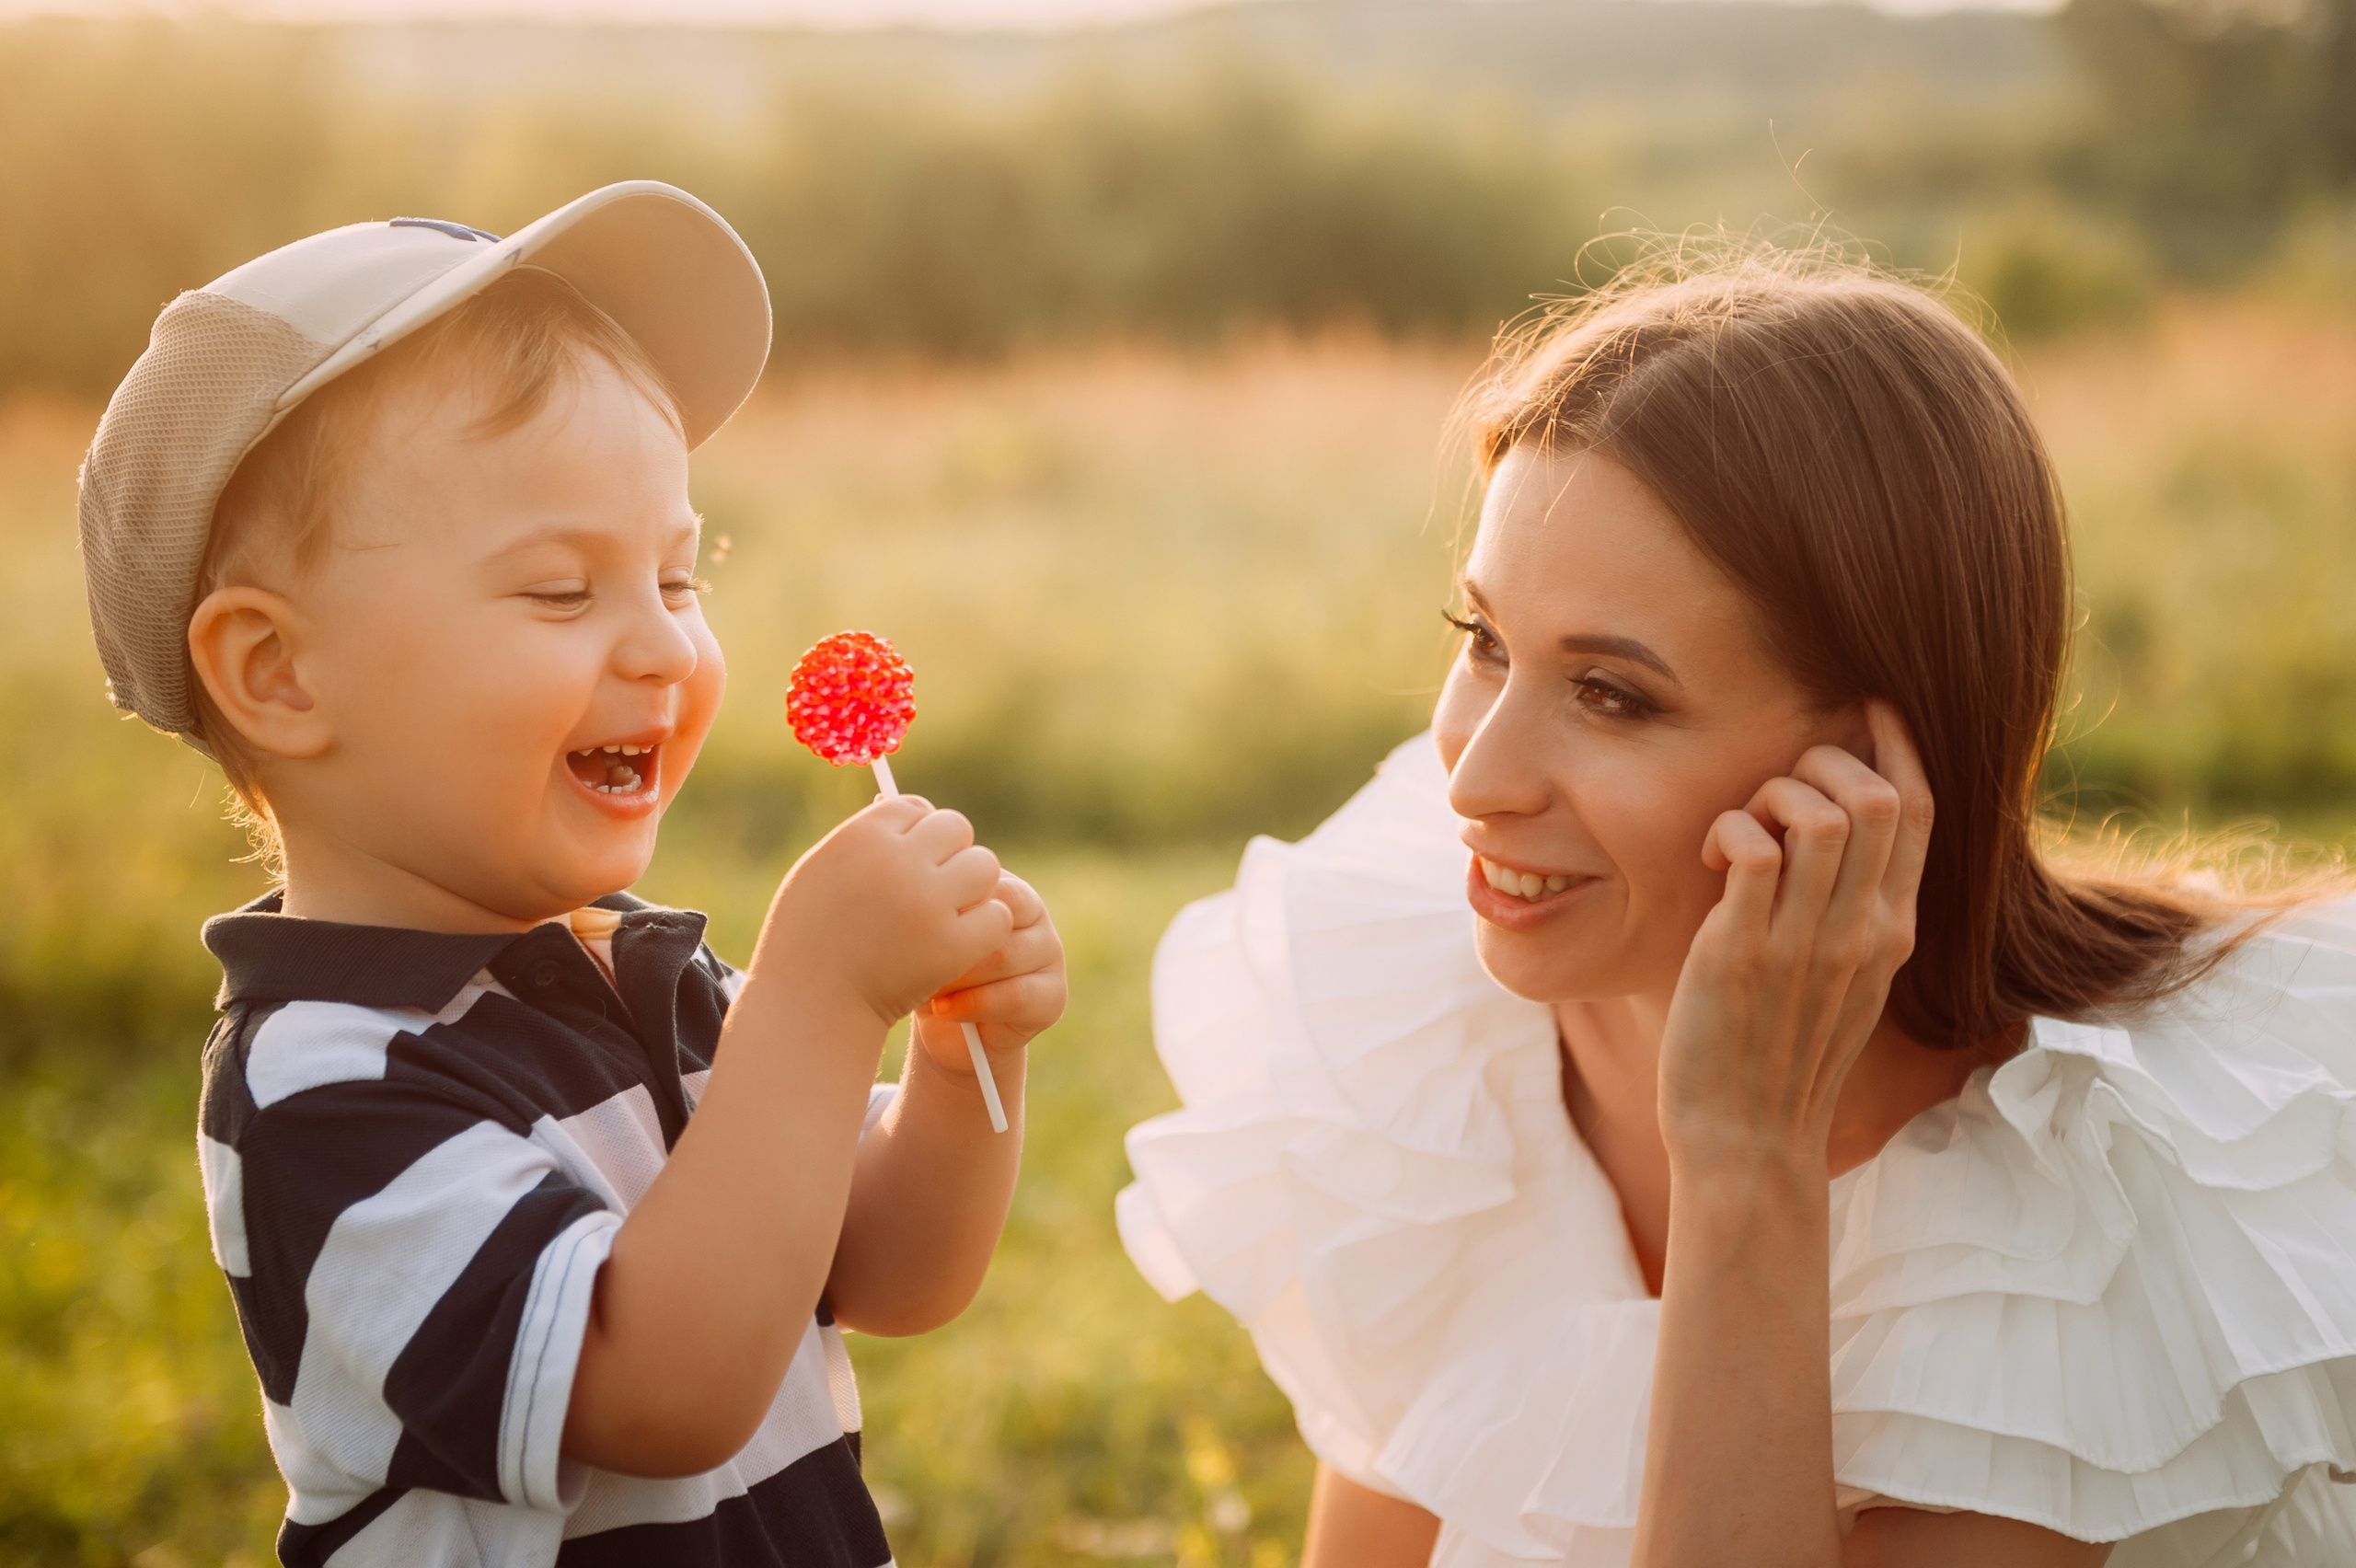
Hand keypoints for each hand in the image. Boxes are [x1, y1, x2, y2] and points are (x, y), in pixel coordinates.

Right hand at [757, 795, 1013, 1028]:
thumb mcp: (820, 871)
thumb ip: (865, 838)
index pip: (916, 808)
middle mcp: (899, 862)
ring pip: (985, 867)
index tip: (907, 862)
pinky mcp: (953, 945)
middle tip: (935, 887)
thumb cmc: (808, 936)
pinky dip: (984, 928)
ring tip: (950, 912)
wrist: (809, 1005)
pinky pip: (997, 915)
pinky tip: (961, 941)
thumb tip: (912, 808)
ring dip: (973, 887)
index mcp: (863, 835)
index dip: (915, 835)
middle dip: (949, 854)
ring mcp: (929, 903)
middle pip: (956, 828)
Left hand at [914, 870, 1065, 1075]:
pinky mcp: (1054, 996)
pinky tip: (944, 1009)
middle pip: (997, 919)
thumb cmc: (925, 970)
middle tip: (916, 965)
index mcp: (1005, 889)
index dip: (948, 909)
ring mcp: (1049, 954)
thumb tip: (935, 911)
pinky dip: (975, 1004)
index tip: (912, 932)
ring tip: (928, 989)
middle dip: (951, 947)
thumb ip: (935, 914)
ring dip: (959, 977)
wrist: (943, 1028)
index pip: (987, 880)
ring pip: (1005, 956)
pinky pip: (1016, 996)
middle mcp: (1035, 916)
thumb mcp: (921, 935)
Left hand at [1656, 701, 1933, 1172]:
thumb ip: (1849, 914)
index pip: (1920, 813)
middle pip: (1879, 798)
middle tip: (1776, 792)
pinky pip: (1753, 846)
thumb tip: (1831, 842)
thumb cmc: (1778, 1056)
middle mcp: (1863, 931)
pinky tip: (1709, 858)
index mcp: (1892, 932)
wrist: (1747, 1139)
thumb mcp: (1841, 981)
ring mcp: (1806, 941)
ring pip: (1821, 814)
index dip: (1897, 746)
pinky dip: (1729, 829)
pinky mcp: (1744, 950)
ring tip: (1740, 828)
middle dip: (1826, 762)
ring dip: (1772, 793)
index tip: (1867, 707)